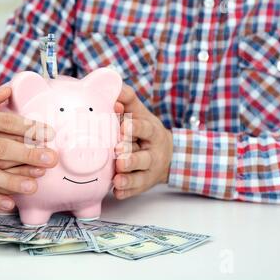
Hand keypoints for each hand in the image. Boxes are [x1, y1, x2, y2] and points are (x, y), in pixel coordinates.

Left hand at [112, 84, 173, 198]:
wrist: (166, 155)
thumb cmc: (144, 130)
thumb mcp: (140, 112)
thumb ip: (127, 99)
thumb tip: (112, 86)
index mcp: (152, 132)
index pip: (146, 129)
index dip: (136, 128)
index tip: (124, 125)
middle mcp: (153, 153)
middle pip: (144, 157)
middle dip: (131, 157)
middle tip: (118, 154)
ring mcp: (148, 171)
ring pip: (140, 176)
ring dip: (128, 178)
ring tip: (117, 178)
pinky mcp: (142, 185)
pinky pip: (135, 191)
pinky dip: (126, 192)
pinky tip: (117, 192)